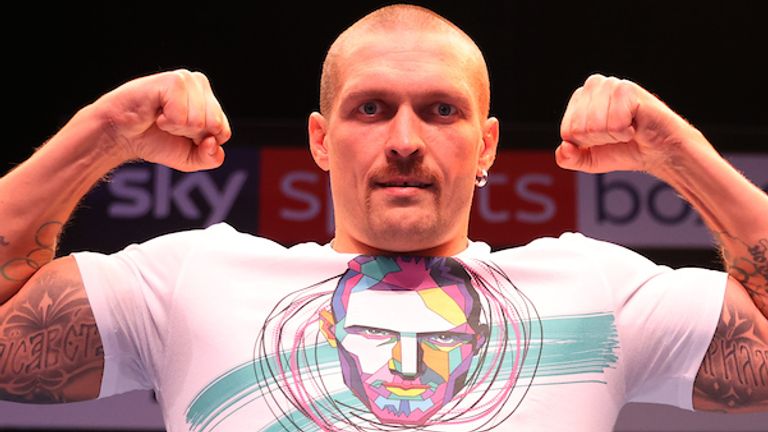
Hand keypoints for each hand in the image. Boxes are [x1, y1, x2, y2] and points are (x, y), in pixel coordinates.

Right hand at [94, 69, 230, 171]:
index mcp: (209, 99)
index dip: (202, 143)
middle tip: (169, 126)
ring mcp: (187, 79)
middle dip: (190, 135)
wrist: (121, 135)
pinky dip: (168, 121)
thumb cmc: (155, 140)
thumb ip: (211, 158)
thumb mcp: (190, 158)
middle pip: (214, 126)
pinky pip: (182, 116)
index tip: (182, 135)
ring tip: (161, 118)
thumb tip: (213, 143)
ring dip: (176, 128)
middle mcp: (200, 84)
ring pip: (199, 121)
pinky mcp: (173, 81)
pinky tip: (155, 113)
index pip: (223, 131)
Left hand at [556, 74, 703, 176]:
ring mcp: (611, 84)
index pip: (567, 131)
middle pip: (579, 128)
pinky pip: (614, 123)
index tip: (603, 138)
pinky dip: (625, 132)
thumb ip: (568, 158)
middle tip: (617, 134)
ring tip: (627, 129)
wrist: (658, 151)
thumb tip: (564, 148)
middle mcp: (593, 85)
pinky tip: (635, 125)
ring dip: (613, 136)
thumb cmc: (623, 150)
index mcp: (580, 98)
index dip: (585, 144)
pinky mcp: (627, 89)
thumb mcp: (588, 159)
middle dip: (599, 140)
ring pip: (594, 126)